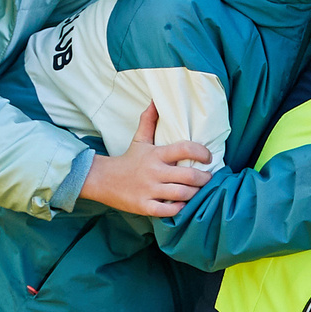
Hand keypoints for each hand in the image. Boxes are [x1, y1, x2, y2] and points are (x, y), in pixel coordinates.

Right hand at [81, 104, 211, 217]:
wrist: (102, 179)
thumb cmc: (128, 159)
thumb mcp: (140, 140)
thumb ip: (149, 120)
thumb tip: (156, 100)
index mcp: (156, 154)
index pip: (185, 148)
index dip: (202, 153)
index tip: (208, 158)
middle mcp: (154, 172)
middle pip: (189, 176)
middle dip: (204, 178)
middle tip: (208, 178)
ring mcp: (149, 190)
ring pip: (182, 194)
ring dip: (195, 193)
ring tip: (198, 191)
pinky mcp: (144, 206)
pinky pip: (169, 211)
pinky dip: (180, 208)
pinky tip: (183, 203)